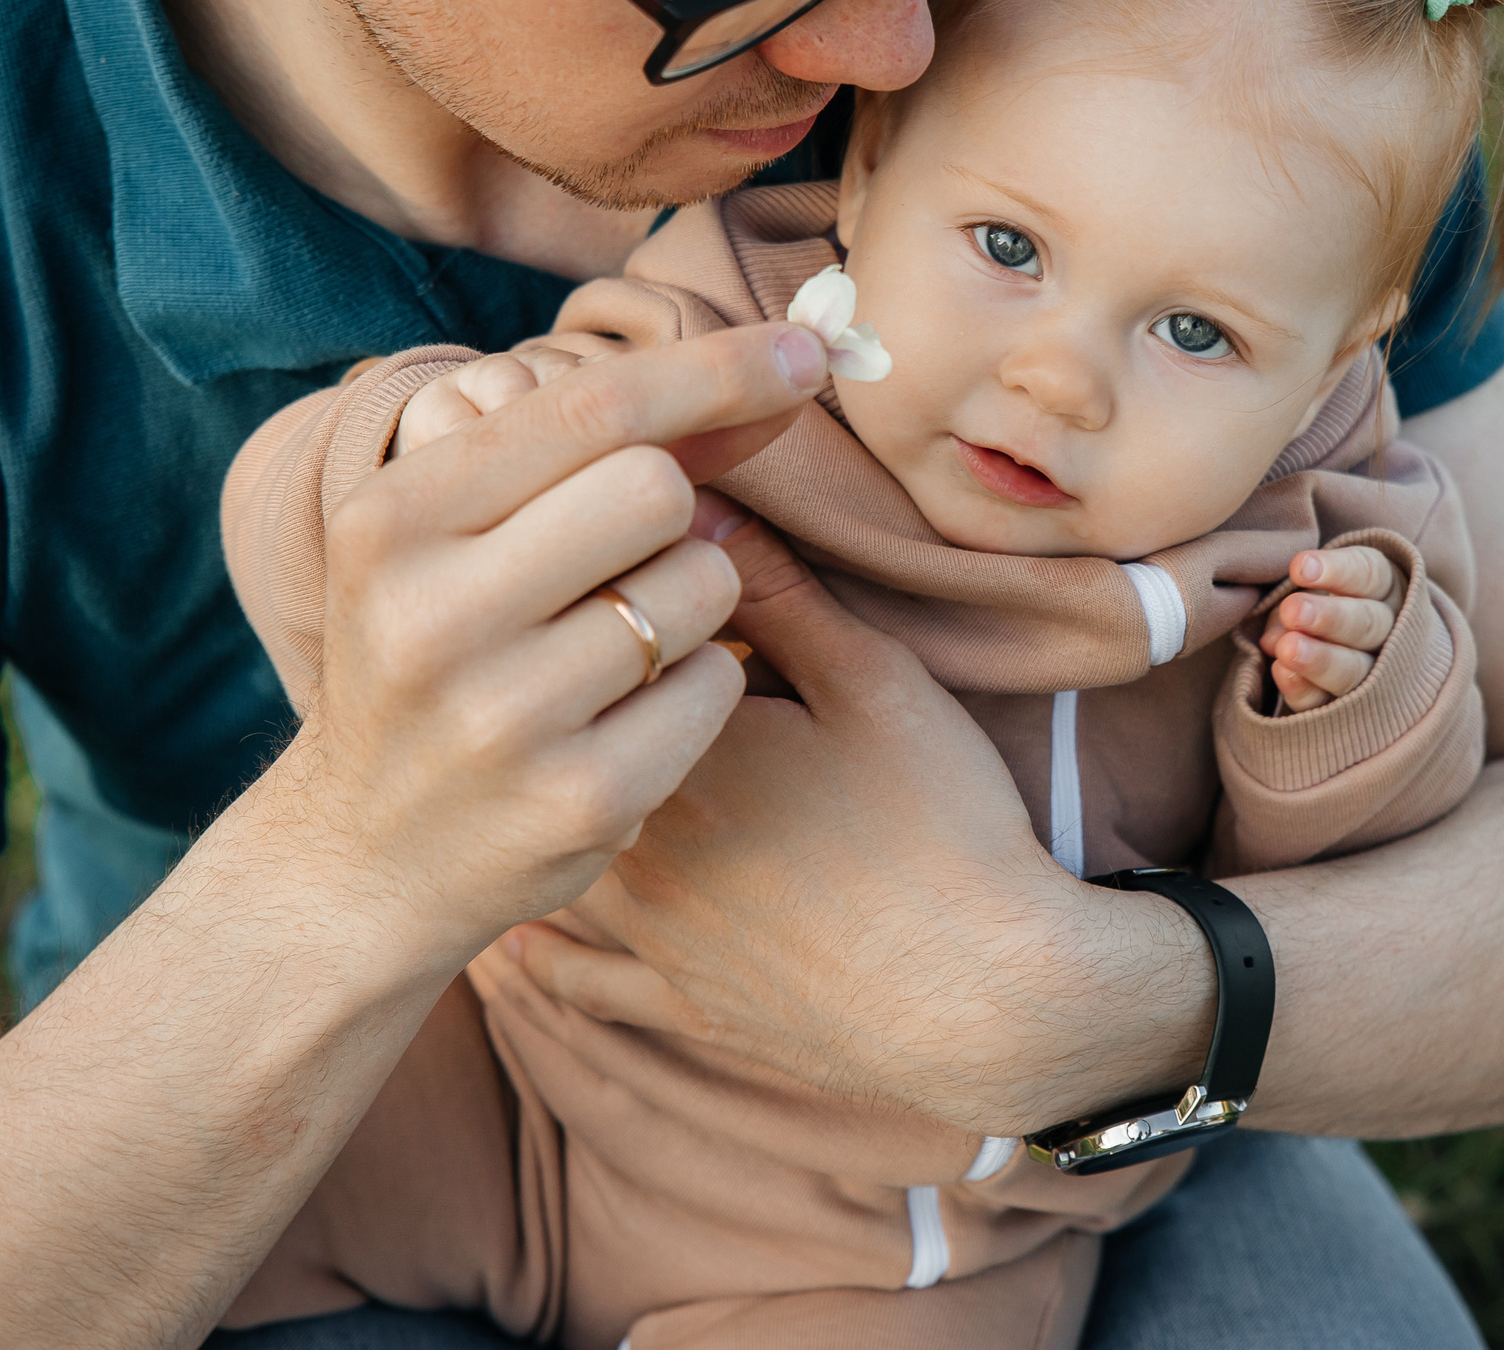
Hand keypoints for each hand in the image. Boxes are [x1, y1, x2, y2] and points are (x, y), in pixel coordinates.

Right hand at [280, 323, 829, 964]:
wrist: (363, 855)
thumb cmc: (440, 656)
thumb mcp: (461, 537)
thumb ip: (602, 449)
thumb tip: (782, 371)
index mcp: (395, 519)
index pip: (591, 407)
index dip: (718, 369)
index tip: (808, 351)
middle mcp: (434, 614)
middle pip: (657, 487)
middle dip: (676, 512)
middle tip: (625, 562)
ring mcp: (505, 717)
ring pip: (703, 582)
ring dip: (691, 601)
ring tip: (611, 648)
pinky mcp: (580, 800)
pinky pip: (716, 684)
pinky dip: (698, 687)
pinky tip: (625, 718)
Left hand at [495, 497, 1215, 1132]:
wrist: (987, 998)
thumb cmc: (942, 824)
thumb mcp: (872, 678)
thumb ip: (775, 588)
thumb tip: (693, 500)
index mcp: (676, 747)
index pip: (596, 657)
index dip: (601, 617)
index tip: (603, 579)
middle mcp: (638, 841)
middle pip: (561, 750)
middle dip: (559, 709)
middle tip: (562, 669)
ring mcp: (654, 935)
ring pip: (556, 858)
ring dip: (537, 815)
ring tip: (516, 769)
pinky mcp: (685, 1003)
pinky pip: (585, 980)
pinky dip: (547, 958)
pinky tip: (520, 941)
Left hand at [1264, 545, 1402, 711]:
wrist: (1341, 645)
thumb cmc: (1319, 602)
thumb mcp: (1312, 589)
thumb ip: (1297, 603)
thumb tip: (1273, 640)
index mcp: (1383, 589)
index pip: (1369, 575)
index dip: (1337, 571)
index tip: (1299, 567)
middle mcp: (1389, 630)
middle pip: (1367, 623)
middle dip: (1329, 617)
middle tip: (1292, 611)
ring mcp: (1375, 674)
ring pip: (1356, 669)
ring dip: (1320, 659)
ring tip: (1286, 649)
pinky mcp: (1351, 708)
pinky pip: (1329, 703)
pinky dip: (1305, 690)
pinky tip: (1283, 674)